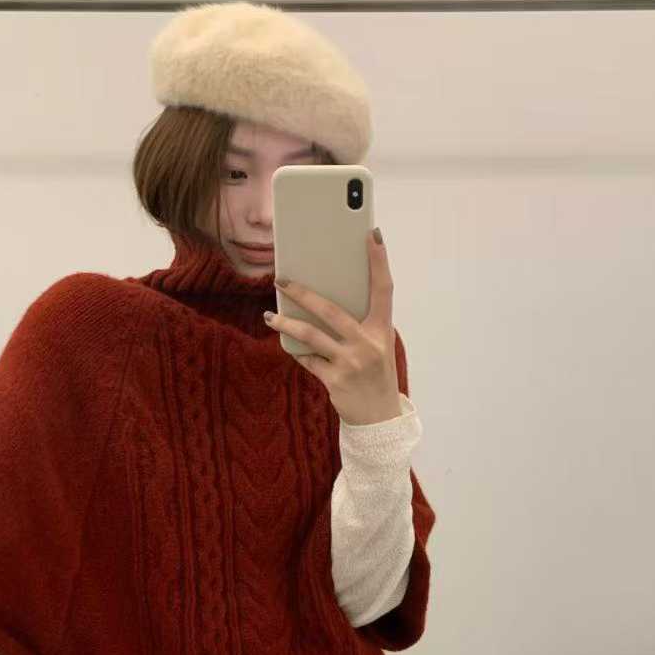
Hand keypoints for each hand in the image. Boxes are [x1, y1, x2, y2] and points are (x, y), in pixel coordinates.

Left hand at [264, 229, 401, 425]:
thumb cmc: (375, 376)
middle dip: (303, 292)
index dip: (379, 261)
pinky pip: (308, 360)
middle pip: (331, 310)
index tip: (373, 234)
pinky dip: (296, 351)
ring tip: (271, 316)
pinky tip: (286, 343)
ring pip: (311, 335)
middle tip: (281, 279)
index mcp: (382, 330)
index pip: (384, 289)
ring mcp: (351, 363)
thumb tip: (323, 299)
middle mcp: (368, 344)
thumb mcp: (377, 346)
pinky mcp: (335, 380)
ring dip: (287, 323)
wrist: (379, 420)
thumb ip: (359, 325)